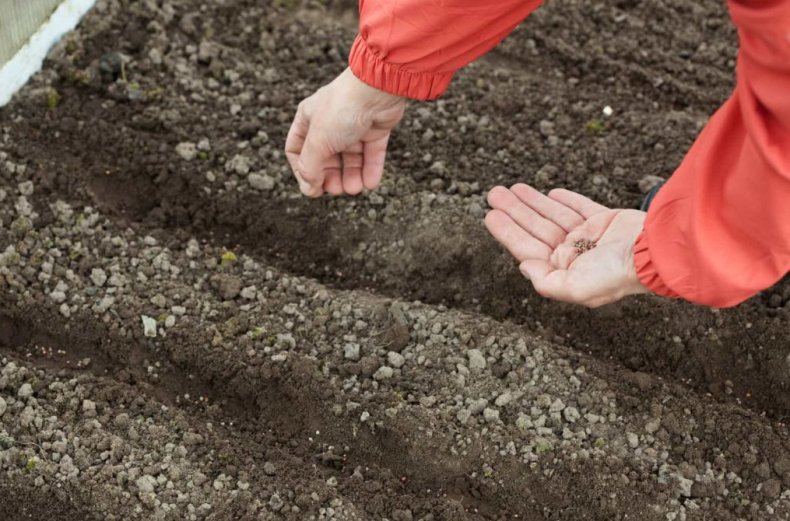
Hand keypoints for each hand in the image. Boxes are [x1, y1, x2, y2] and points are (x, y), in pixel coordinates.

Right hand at [285, 68, 405, 196]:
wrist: (377, 89)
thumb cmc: (342, 109)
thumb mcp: (318, 142)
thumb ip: (310, 168)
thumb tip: (309, 189)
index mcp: (308, 119)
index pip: (298, 150)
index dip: (303, 171)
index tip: (312, 187)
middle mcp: (329, 122)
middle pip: (326, 158)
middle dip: (331, 177)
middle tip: (337, 190)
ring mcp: (353, 125)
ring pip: (350, 158)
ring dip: (352, 176)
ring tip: (355, 189)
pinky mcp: (375, 129)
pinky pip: (370, 154)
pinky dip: (370, 169)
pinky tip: (371, 183)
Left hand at [485, 184, 649, 307]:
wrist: (656, 252)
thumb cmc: (617, 274)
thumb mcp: (576, 289)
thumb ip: (546, 282)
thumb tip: (523, 266)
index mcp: (564, 271)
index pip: (528, 248)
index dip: (507, 232)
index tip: (490, 215)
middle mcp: (575, 255)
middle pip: (536, 229)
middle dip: (514, 211)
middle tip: (494, 193)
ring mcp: (590, 237)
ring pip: (553, 216)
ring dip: (532, 202)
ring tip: (512, 187)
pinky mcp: (607, 221)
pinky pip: (580, 207)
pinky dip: (565, 200)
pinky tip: (550, 193)